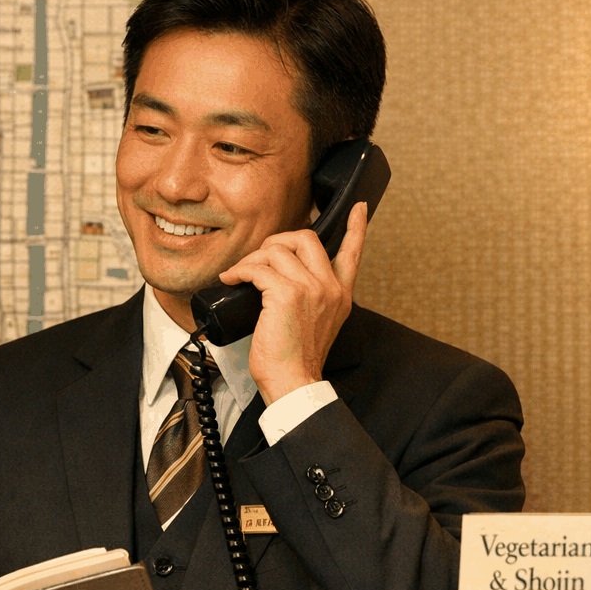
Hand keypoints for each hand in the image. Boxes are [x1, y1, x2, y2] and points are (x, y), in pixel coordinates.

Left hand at [217, 201, 367, 403]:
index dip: (357, 226)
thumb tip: (282, 280)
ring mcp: (310, 288)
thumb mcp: (318, 324)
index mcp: (341, 294)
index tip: (359, 207)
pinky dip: (239, 270)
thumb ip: (313, 300)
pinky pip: (257, 268)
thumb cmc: (297, 360)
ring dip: (252, 259)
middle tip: (261, 257)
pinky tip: (231, 279)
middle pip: (306, 238)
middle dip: (277, 240)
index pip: (353, 252)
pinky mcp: (286, 294)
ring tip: (241, 275)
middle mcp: (330, 287)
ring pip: (277, 250)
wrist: (294, 382)